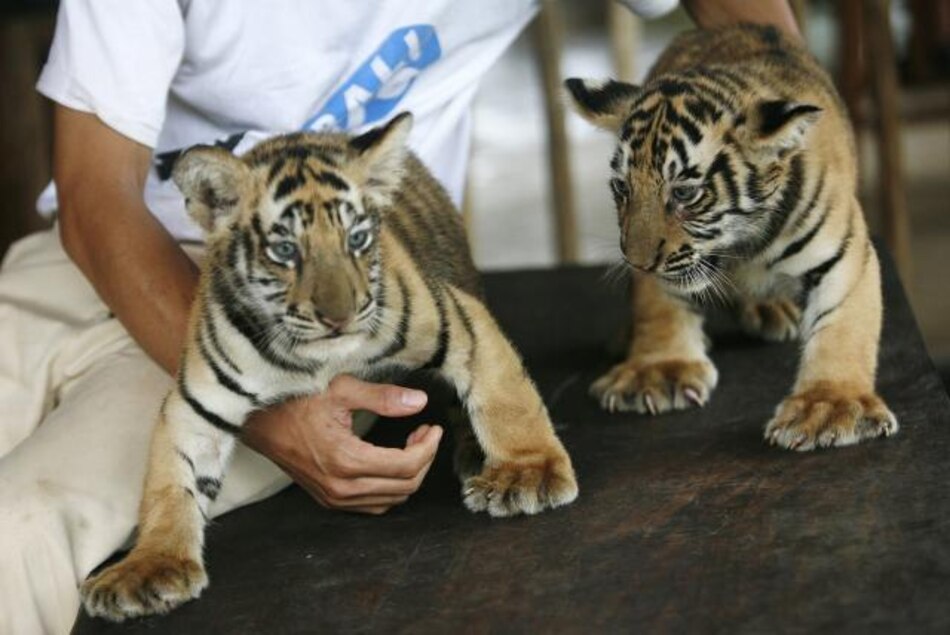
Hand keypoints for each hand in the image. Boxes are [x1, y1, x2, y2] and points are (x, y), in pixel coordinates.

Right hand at [243, 375, 442, 513]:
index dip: (428, 447)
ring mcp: (333, 497)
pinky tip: (391, 462)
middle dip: (423, 459)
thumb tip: (420, 402)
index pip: (406, 466)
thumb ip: (383, 397)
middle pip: (404, 486)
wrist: (257, 418)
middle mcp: (340, 487)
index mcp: (345, 460)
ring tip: (411, 444)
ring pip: (391, 499)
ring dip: (409, 475)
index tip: (434, 427)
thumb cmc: (295, 398)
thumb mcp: (340, 389)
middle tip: (425, 433)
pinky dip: (391, 488)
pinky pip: (372, 505)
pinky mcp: (328, 499)